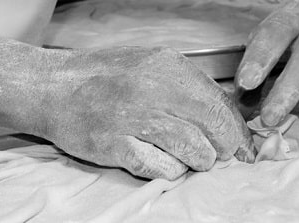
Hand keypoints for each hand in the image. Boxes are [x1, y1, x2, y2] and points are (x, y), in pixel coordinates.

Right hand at [43, 47, 253, 179]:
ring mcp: (135, 119)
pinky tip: (166, 163)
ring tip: (192, 159)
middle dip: (226, 148)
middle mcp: (155, 90)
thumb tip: (226, 116)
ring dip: (200, 160)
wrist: (53, 86)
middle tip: (223, 156)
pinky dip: (171, 171)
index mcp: (170, 67)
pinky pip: (162, 168)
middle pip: (214, 127)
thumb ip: (187, 87)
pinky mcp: (115, 146)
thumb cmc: (106, 77)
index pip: (221, 103)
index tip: (245, 147)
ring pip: (194, 150)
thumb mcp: (152, 65)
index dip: (238, 130)